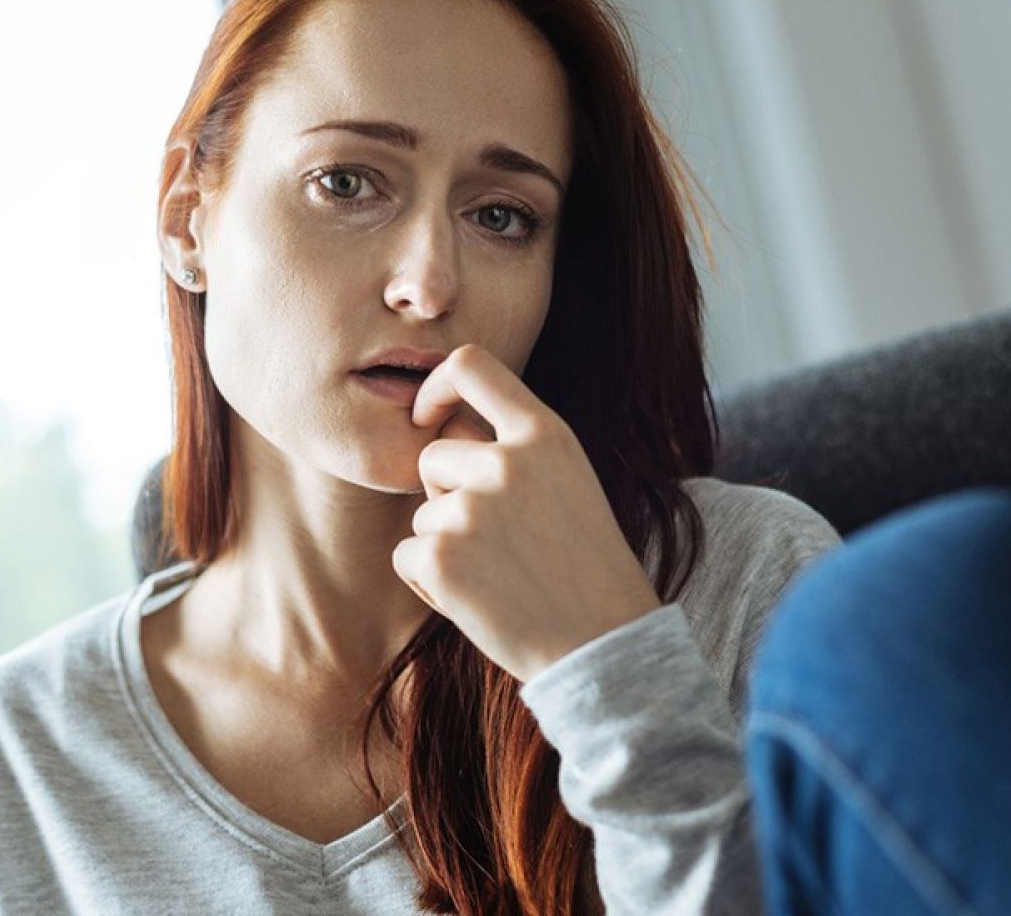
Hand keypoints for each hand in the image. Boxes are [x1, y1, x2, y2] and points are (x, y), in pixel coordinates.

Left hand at [391, 343, 663, 683]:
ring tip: (501, 577)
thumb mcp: (569, 484)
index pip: (470, 364)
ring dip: (445, 545)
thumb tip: (442, 429)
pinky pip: (406, 555)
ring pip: (423, 513)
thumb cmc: (585, 569)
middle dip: (447, 496)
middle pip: (433, 456)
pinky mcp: (441, 556)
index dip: (435, 386)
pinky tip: (478, 601)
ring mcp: (471, 508)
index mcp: (545, 435)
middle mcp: (507, 462)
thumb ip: (516, 450)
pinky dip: (429, 582)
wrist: (604, 646)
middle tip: (498, 542)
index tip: (427, 415)